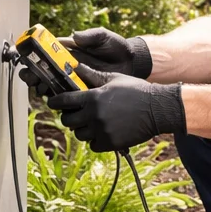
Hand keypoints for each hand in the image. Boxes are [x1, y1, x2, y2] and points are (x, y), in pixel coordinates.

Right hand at [17, 27, 151, 98]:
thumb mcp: (104, 37)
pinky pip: (67, 96)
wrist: (132, 63)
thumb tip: (74, 36)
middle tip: (32, 78)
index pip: (46, 54)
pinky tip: (55, 99)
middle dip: (34, 75)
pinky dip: (59, 98)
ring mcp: (74, 79)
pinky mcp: (82, 91)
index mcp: (69, 51)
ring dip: (43, 88)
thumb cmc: (116, 47)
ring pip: (52, 85)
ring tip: (42, 89)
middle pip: (44, 71)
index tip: (28, 61)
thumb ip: (90, 36)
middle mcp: (68, 66)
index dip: (34, 58)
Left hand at [46, 69, 185, 152]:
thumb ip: (92, 75)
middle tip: (74, 114)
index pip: (63, 101)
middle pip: (67, 121)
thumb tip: (75, 67)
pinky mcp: (111, 143)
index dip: (54, 102)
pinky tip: (103, 131)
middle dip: (68, 117)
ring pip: (79, 134)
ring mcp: (102, 131)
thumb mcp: (114, 78)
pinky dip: (95, 140)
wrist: (158, 108)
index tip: (52, 102)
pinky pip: (93, 145)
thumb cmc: (136, 90)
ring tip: (91, 122)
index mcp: (93, 97)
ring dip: (82, 129)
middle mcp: (95, 116)